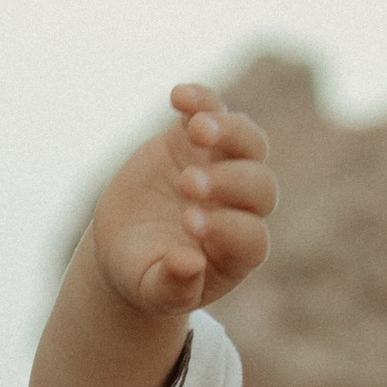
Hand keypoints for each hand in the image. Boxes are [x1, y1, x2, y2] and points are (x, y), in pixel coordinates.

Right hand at [88, 86, 276, 321]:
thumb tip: (190, 264)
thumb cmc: (144, 274)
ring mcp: (222, 167)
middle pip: (261, 188)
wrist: (126, 244)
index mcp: (236, 251)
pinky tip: (179, 96)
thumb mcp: (151, 289)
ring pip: (249, 142)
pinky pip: (212, 109)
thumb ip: (172, 286)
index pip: (252, 237)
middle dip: (229, 182)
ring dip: (230, 131)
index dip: (229, 228)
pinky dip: (201, 99)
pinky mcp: (195, 139)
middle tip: (189, 184)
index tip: (191, 224)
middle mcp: (240, 207)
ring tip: (197, 128)